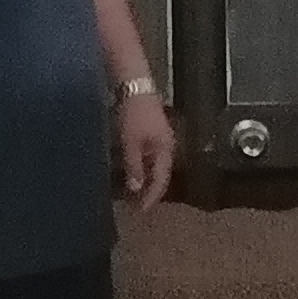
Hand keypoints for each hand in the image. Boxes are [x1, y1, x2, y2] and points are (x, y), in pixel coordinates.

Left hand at [115, 90, 178, 211]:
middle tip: (135, 207)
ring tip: (132, 194)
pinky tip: (131, 172)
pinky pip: (148, 157)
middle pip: (159, 175)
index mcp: (165, 151)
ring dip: (144, 181)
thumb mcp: (131, 143)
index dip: (151, 197)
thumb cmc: (133, 115)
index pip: (161, 181)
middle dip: (148, 192)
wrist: (134, 86)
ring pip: (153, 166)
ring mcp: (159, 139)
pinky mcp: (150, 133)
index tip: (141, 212)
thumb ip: (134, 167)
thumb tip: (135, 190)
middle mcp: (166, 147)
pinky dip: (140, 168)